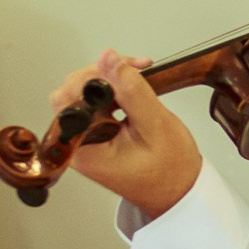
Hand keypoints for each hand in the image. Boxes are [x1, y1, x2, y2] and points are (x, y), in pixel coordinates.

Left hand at [54, 49, 204, 219]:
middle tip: (136, 69)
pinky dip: (115, 90)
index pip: (69, 98)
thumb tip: (108, 57)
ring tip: (140, 75)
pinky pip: (96, 103)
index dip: (93, 77)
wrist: (179, 191)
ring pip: (84, 93)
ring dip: (111, 80)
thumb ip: (131, 90)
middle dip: (103, 75)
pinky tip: (134, 87)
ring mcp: (85, 138)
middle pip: (72, 92)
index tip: (123, 69)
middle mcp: (77, 144)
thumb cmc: (170, 170)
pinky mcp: (96, 133)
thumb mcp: (155, 125)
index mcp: (83, 148)